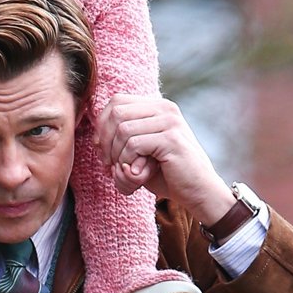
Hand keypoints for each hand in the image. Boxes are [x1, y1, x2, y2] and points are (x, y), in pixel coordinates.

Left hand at [95, 94, 235, 224]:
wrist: (197, 191)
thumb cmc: (166, 174)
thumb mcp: (139, 153)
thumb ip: (121, 140)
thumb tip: (95, 138)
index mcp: (157, 106)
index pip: (116, 101)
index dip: (102, 125)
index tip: (102, 149)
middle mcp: (165, 108)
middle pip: (116, 112)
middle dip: (105, 141)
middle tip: (109, 163)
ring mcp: (170, 122)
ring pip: (123, 129)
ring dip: (116, 154)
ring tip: (124, 170)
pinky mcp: (171, 139)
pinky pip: (134, 144)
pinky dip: (127, 161)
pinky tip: (136, 173)